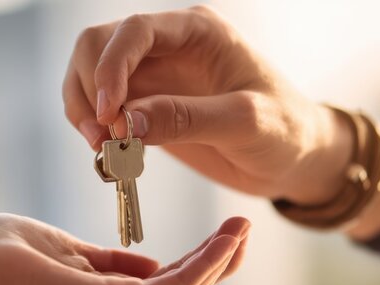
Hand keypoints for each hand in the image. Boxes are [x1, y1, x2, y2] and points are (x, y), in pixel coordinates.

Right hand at [64, 5, 351, 204]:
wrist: (295, 158)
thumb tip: (126, 123)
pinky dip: (94, 131)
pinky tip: (111, 157)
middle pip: (98, 46)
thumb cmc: (286, 131)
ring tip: (104, 151)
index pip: (135, 31)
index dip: (110, 67)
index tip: (108, 114)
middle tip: (102, 139)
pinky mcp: (146, 108)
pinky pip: (102, 111)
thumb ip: (188, 118)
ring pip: (89, 77)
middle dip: (88, 90)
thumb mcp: (247, 124)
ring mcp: (153, 77)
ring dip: (84, 112)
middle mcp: (168, 47)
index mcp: (198, 32)